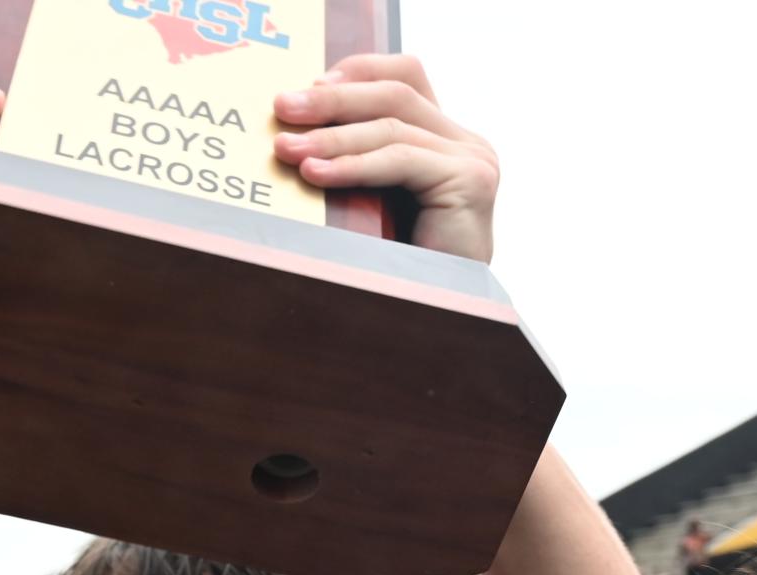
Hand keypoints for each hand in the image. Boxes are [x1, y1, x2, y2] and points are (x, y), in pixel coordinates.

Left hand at [271, 55, 498, 262]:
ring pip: (392, 125)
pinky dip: (352, 165)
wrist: (438, 322)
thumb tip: (295, 129)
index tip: (307, 85)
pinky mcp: (469, 182)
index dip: (357, 71)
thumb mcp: (373, 203)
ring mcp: (474, 161)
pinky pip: (400, 159)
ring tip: (286, 148)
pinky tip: (315, 173)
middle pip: (395, 93)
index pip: (405, 77)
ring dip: (332, 135)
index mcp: (447, 142)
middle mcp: (467, 145)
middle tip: (282, 107)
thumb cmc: (400, 273)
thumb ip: (358, 163)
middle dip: (332, 99)